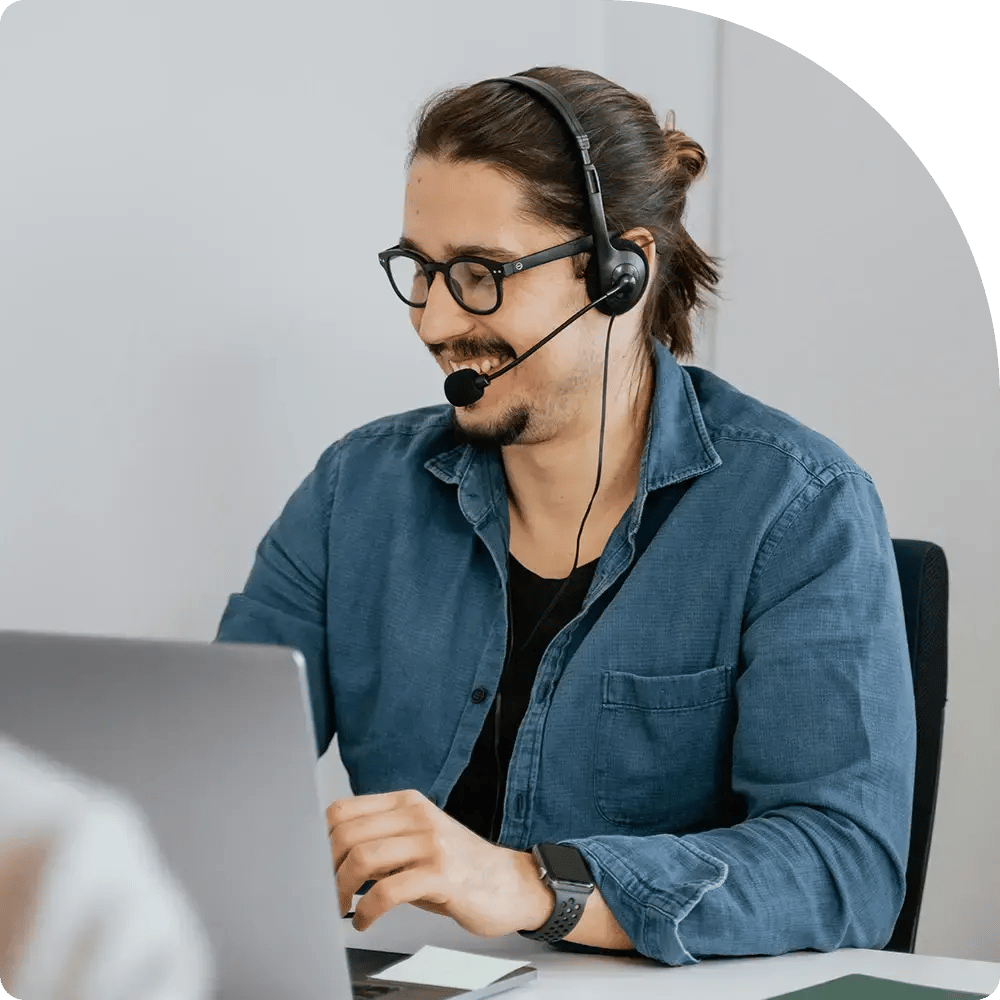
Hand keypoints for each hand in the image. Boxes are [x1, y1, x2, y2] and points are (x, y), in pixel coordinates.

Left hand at [326, 789, 552, 936]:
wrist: (510, 884)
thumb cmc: (460, 867)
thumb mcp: (418, 843)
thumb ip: (382, 842)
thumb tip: (332, 858)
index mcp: (407, 803)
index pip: (343, 810)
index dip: (320, 841)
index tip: (318, 867)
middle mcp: (417, 816)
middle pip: (347, 833)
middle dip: (327, 869)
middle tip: (328, 893)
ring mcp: (431, 842)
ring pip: (363, 857)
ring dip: (342, 889)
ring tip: (343, 907)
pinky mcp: (441, 874)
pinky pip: (387, 891)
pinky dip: (366, 911)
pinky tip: (365, 921)